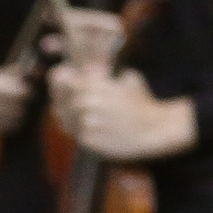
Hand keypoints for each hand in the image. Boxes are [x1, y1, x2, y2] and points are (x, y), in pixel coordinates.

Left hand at [51, 66, 197, 162]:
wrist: (155, 130)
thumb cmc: (143, 102)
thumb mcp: (126, 77)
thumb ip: (103, 74)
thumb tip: (85, 71)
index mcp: (91, 85)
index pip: (58, 78)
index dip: (61, 78)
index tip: (68, 81)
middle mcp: (84, 104)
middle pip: (58, 100)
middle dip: (67, 100)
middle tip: (83, 102)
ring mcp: (84, 124)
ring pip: (64, 118)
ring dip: (73, 116)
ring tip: (91, 116)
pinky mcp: (87, 141)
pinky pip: (74, 133)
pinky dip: (81, 130)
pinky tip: (96, 128)